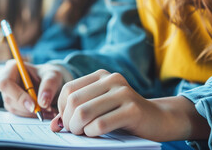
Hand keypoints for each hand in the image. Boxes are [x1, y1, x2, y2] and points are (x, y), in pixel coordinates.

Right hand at [0, 60, 64, 118]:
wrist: (53, 83)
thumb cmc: (50, 75)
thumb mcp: (53, 75)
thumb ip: (49, 85)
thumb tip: (42, 102)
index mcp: (12, 68)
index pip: (6, 84)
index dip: (18, 96)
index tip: (33, 105)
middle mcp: (8, 81)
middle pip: (9, 99)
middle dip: (27, 107)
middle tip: (46, 108)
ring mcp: (9, 94)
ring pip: (14, 108)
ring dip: (32, 112)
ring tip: (50, 109)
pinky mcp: (13, 104)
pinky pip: (20, 114)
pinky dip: (33, 115)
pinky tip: (46, 112)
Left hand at [50, 70, 209, 141]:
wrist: (157, 119)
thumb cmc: (122, 116)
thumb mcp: (99, 109)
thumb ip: (77, 112)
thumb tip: (54, 126)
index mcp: (101, 76)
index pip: (68, 90)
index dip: (62, 109)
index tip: (67, 121)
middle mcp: (112, 80)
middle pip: (75, 101)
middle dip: (69, 121)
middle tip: (74, 131)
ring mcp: (123, 93)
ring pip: (85, 112)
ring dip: (78, 128)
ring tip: (83, 133)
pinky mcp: (133, 109)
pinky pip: (101, 124)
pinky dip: (93, 133)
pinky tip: (97, 134)